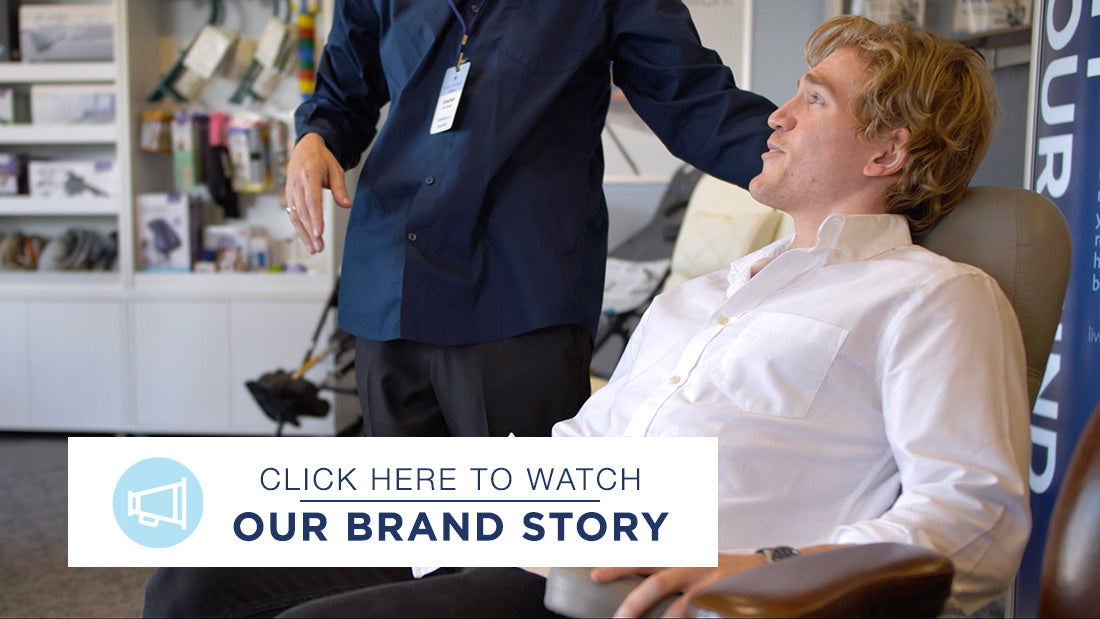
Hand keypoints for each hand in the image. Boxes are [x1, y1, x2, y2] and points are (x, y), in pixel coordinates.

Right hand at [284, 132, 352, 253]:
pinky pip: (292, 213)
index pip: (312, 200)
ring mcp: (290, 189)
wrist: (305, 148)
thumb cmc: (322, 159)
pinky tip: (307, 239)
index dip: (315, 217)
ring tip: (314, 248)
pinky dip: (299, 228)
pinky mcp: (288, 195)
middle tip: (319, 247)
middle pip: (303, 211)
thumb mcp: (335, 169)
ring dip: (304, 233)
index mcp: (309, 174)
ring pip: (295, 215)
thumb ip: (340, 188)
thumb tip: (347, 205)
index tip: (319, 232)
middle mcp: (297, 183)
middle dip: (310, 231)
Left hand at [591, 554, 764, 618]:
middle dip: (634, 601)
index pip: (643, 557)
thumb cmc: (715, 568)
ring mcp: (710, 584)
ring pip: (680, 608)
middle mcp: (692, 565)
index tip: (594, 576)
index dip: (618, 565)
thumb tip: (632, 584)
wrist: (763, 569)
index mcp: (678, 553)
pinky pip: (700, 615)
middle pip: (657, 582)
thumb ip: (664, 567)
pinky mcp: (725, 600)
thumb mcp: (689, 559)